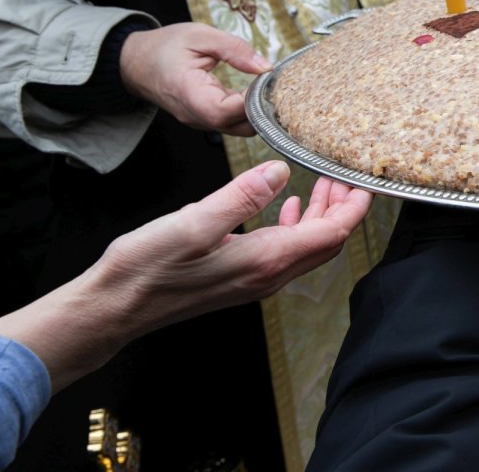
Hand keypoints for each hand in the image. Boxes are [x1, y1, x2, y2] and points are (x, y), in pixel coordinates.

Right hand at [96, 162, 370, 334]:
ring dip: (322, 216)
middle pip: (326, 243)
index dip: (354, 207)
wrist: (115, 307)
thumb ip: (243, 195)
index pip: (331, 234)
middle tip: (346, 176)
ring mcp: (255, 280)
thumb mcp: (195, 222)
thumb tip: (280, 171)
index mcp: (266, 261)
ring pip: (306, 247)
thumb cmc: (147, 268)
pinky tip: (287, 207)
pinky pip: (284, 253)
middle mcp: (268, 276)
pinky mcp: (240, 278)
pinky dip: (295, 226)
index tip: (364, 180)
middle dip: (344, 209)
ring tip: (324, 184)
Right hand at [120, 23, 269, 135]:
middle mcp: (196, 115)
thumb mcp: (200, 35)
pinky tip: (253, 91)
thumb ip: (234, 49)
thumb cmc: (164, 47)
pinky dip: (246, 111)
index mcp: (190, 95)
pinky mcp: (205, 119)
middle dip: (262, 108)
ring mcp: (200, 121)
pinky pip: (232, 122)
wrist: (136, 62)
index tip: (265, 79)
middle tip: (271, 83)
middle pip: (240, 126)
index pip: (228, 111)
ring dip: (256, 111)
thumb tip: (264, 67)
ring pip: (239, 128)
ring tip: (263, 85)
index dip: (252, 99)